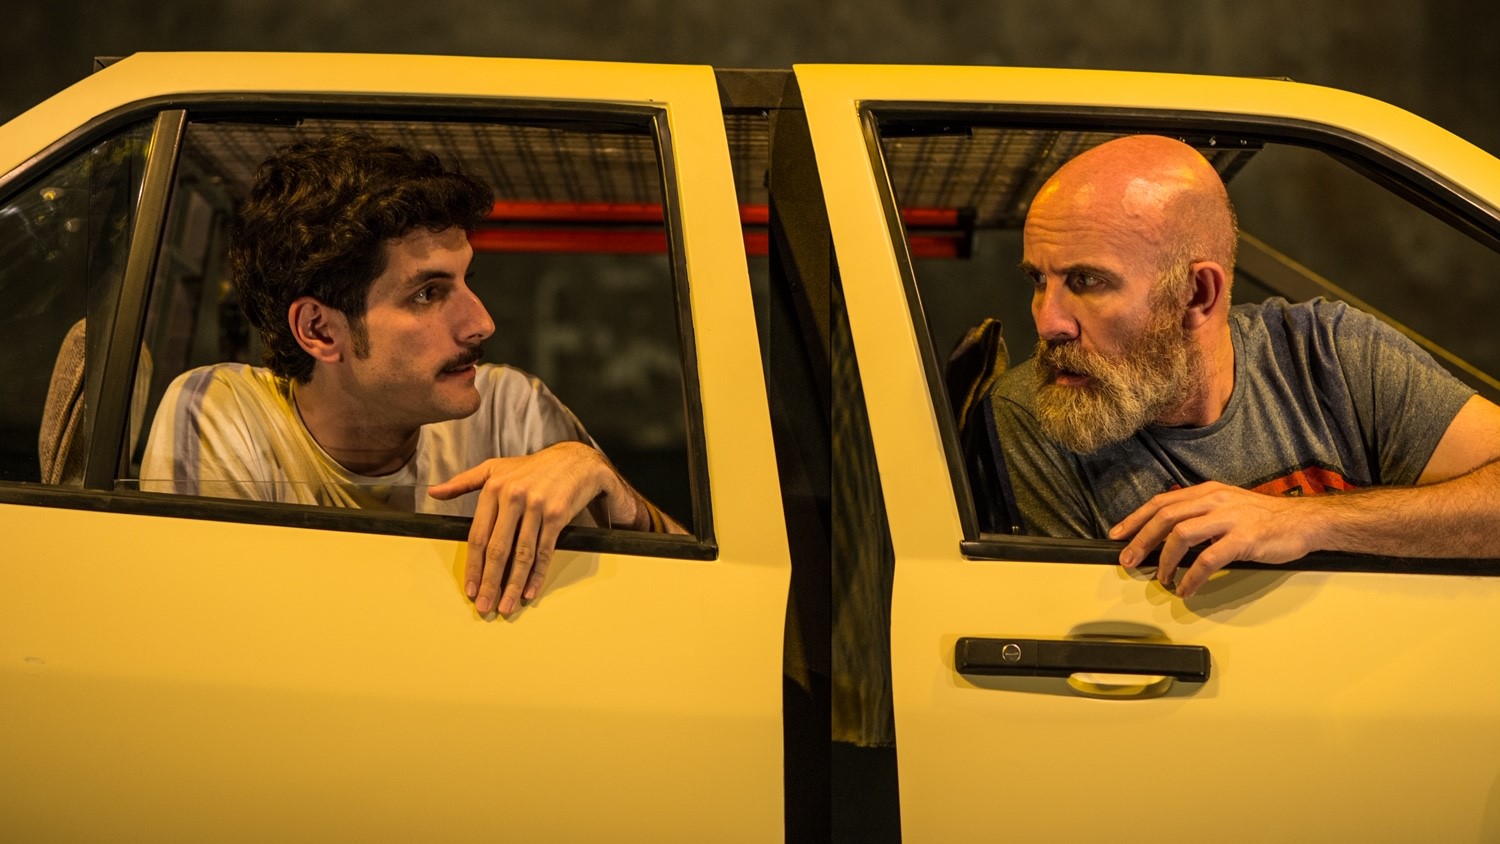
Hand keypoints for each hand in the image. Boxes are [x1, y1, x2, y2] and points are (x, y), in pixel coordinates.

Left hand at [428, 441, 622, 616]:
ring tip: (507, 606)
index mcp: (494, 488)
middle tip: (484, 605)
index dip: (473, 565)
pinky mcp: (557, 515)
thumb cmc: (532, 467)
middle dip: (490, 582)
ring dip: (513, 584)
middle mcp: (513, 497)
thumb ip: (463, 482)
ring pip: (522, 554)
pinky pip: (545, 551)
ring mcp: (537, 507)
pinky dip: (537, 574)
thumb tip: (434, 492)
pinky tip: (529, 591)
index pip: (478, 535)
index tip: (470, 587)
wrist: (575, 460)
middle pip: (497, 549)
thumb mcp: (494, 467)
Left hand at [1109, 482, 1317, 596]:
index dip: (1136, 518)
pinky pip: (1208, 560)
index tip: (1117, 535)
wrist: (1305, 522)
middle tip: (1128, 561)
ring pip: (1181, 535)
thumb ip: (1200, 514)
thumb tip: (1168, 533)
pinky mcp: (1244, 539)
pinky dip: (1192, 577)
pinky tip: (1186, 588)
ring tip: (1160, 578)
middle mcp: (1215, 501)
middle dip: (1141, 540)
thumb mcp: (1227, 506)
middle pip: (1165, 517)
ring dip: (1164, 560)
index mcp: (1207, 492)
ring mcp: (1229, 519)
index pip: (1162, 502)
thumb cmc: (1265, 519)